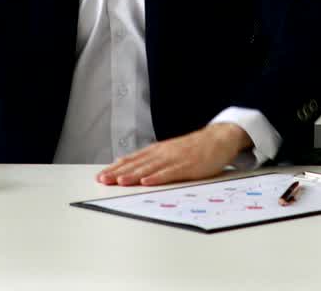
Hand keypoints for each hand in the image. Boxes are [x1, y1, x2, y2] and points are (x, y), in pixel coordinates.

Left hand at [96, 123, 250, 186]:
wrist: (219, 138)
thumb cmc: (194, 148)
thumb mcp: (170, 151)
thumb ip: (152, 159)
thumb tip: (131, 166)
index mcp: (158, 150)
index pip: (132, 159)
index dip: (116, 167)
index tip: (101, 175)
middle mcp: (163, 153)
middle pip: (137, 164)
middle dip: (118, 172)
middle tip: (103, 180)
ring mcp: (175, 159)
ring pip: (150, 168)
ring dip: (134, 175)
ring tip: (119, 181)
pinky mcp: (188, 166)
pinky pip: (170, 172)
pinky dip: (158, 177)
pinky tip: (147, 181)